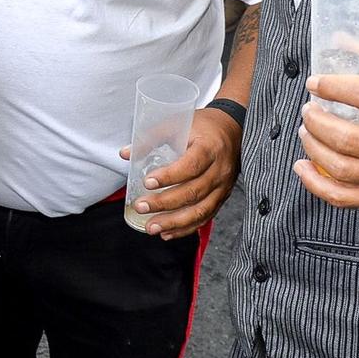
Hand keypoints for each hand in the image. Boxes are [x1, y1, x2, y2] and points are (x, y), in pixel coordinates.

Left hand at [123, 106, 241, 239]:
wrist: (233, 130)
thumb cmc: (203, 127)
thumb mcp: (179, 124)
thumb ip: (151, 137)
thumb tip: (125, 154)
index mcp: (209, 148)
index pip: (191, 166)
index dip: (169, 176)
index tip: (147, 182)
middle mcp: (220, 170)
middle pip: (193, 192)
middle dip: (164, 203)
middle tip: (141, 207)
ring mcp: (223, 187)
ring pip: (200, 211)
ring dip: (174, 222)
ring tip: (151, 227)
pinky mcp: (222, 198)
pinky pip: (205, 217)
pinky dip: (186, 228)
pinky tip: (167, 233)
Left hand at [294, 59, 358, 207]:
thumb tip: (341, 40)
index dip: (334, 87)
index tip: (316, 83)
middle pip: (348, 137)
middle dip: (316, 120)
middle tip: (308, 109)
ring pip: (340, 167)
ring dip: (312, 147)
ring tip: (306, 131)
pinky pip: (342, 197)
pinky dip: (315, 182)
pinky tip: (302, 166)